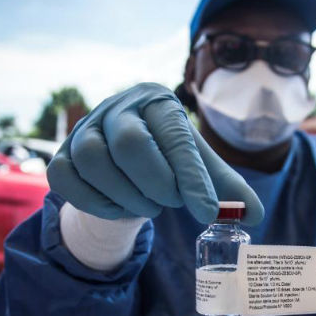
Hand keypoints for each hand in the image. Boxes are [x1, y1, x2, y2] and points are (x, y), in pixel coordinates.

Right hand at [47, 83, 263, 224]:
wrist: (127, 158)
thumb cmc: (169, 157)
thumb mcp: (199, 165)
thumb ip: (226, 187)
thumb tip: (255, 214)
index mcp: (158, 102)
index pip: (175, 137)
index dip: (193, 177)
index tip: (208, 213)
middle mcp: (117, 108)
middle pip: (131, 144)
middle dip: (157, 184)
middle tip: (172, 201)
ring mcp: (84, 130)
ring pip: (96, 162)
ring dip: (129, 197)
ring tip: (150, 205)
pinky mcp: (61, 155)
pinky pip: (67, 180)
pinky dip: (97, 203)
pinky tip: (120, 207)